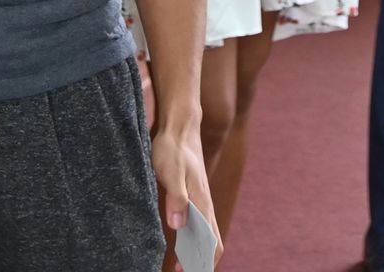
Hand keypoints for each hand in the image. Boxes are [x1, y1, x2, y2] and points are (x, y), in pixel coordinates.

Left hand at [152, 118, 216, 267]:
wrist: (178, 127)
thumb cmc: (174, 149)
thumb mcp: (172, 172)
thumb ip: (176, 197)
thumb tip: (178, 226)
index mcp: (202, 203)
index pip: (212, 241)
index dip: (204, 261)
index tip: (189, 271)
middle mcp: (203, 205)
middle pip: (209, 241)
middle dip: (200, 260)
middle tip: (181, 271)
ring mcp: (197, 200)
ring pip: (202, 232)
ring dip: (194, 250)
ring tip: (178, 264)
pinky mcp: (189, 195)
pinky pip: (194, 222)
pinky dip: (189, 236)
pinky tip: (177, 240)